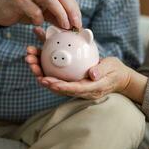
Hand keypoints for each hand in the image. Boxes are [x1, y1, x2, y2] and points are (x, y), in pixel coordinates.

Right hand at [0, 0, 81, 28]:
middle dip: (70, 10)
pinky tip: (38, 24)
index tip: (78, 24)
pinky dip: (39, 18)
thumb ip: (56, 16)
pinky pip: (33, 9)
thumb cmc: (25, 11)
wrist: (2, 10)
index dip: (75, 9)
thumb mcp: (44, 13)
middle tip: (75, 25)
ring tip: (63, 26)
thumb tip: (73, 26)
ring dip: (60, 13)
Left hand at [26, 29, 147, 101]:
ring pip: (56, 82)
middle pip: (59, 87)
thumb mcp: (112, 69)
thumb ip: (102, 71)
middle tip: (33, 67)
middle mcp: (80, 90)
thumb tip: (92, 75)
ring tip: (31, 60)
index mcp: (90, 89)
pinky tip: (38, 59)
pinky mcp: (72, 81)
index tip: (47, 81)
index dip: (60, 86)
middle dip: (44, 79)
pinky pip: (58, 76)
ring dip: (41, 72)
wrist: (117, 77)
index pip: (73, 89)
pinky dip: (47, 68)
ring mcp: (75, 86)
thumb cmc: (115, 72)